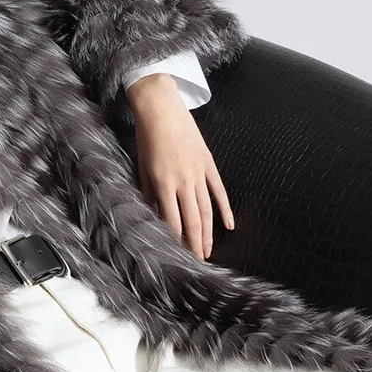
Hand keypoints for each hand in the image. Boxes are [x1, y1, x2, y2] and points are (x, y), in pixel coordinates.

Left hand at [124, 72, 234, 260]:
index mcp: (164, 183)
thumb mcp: (142, 167)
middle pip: (193, 220)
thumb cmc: (147, 137)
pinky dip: (225, 209)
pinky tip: (229, 225)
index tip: (177, 256)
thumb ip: (148, 193)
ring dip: (208, 233)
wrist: (162, 108)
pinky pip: (219, 190)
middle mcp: (183, 181)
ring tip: (208, 251)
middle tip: (197, 262)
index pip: (172, 220)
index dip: (176, 241)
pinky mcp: (208, 164)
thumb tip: (152, 216)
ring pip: (207, 210)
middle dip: (195, 244)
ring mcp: (199, 173)